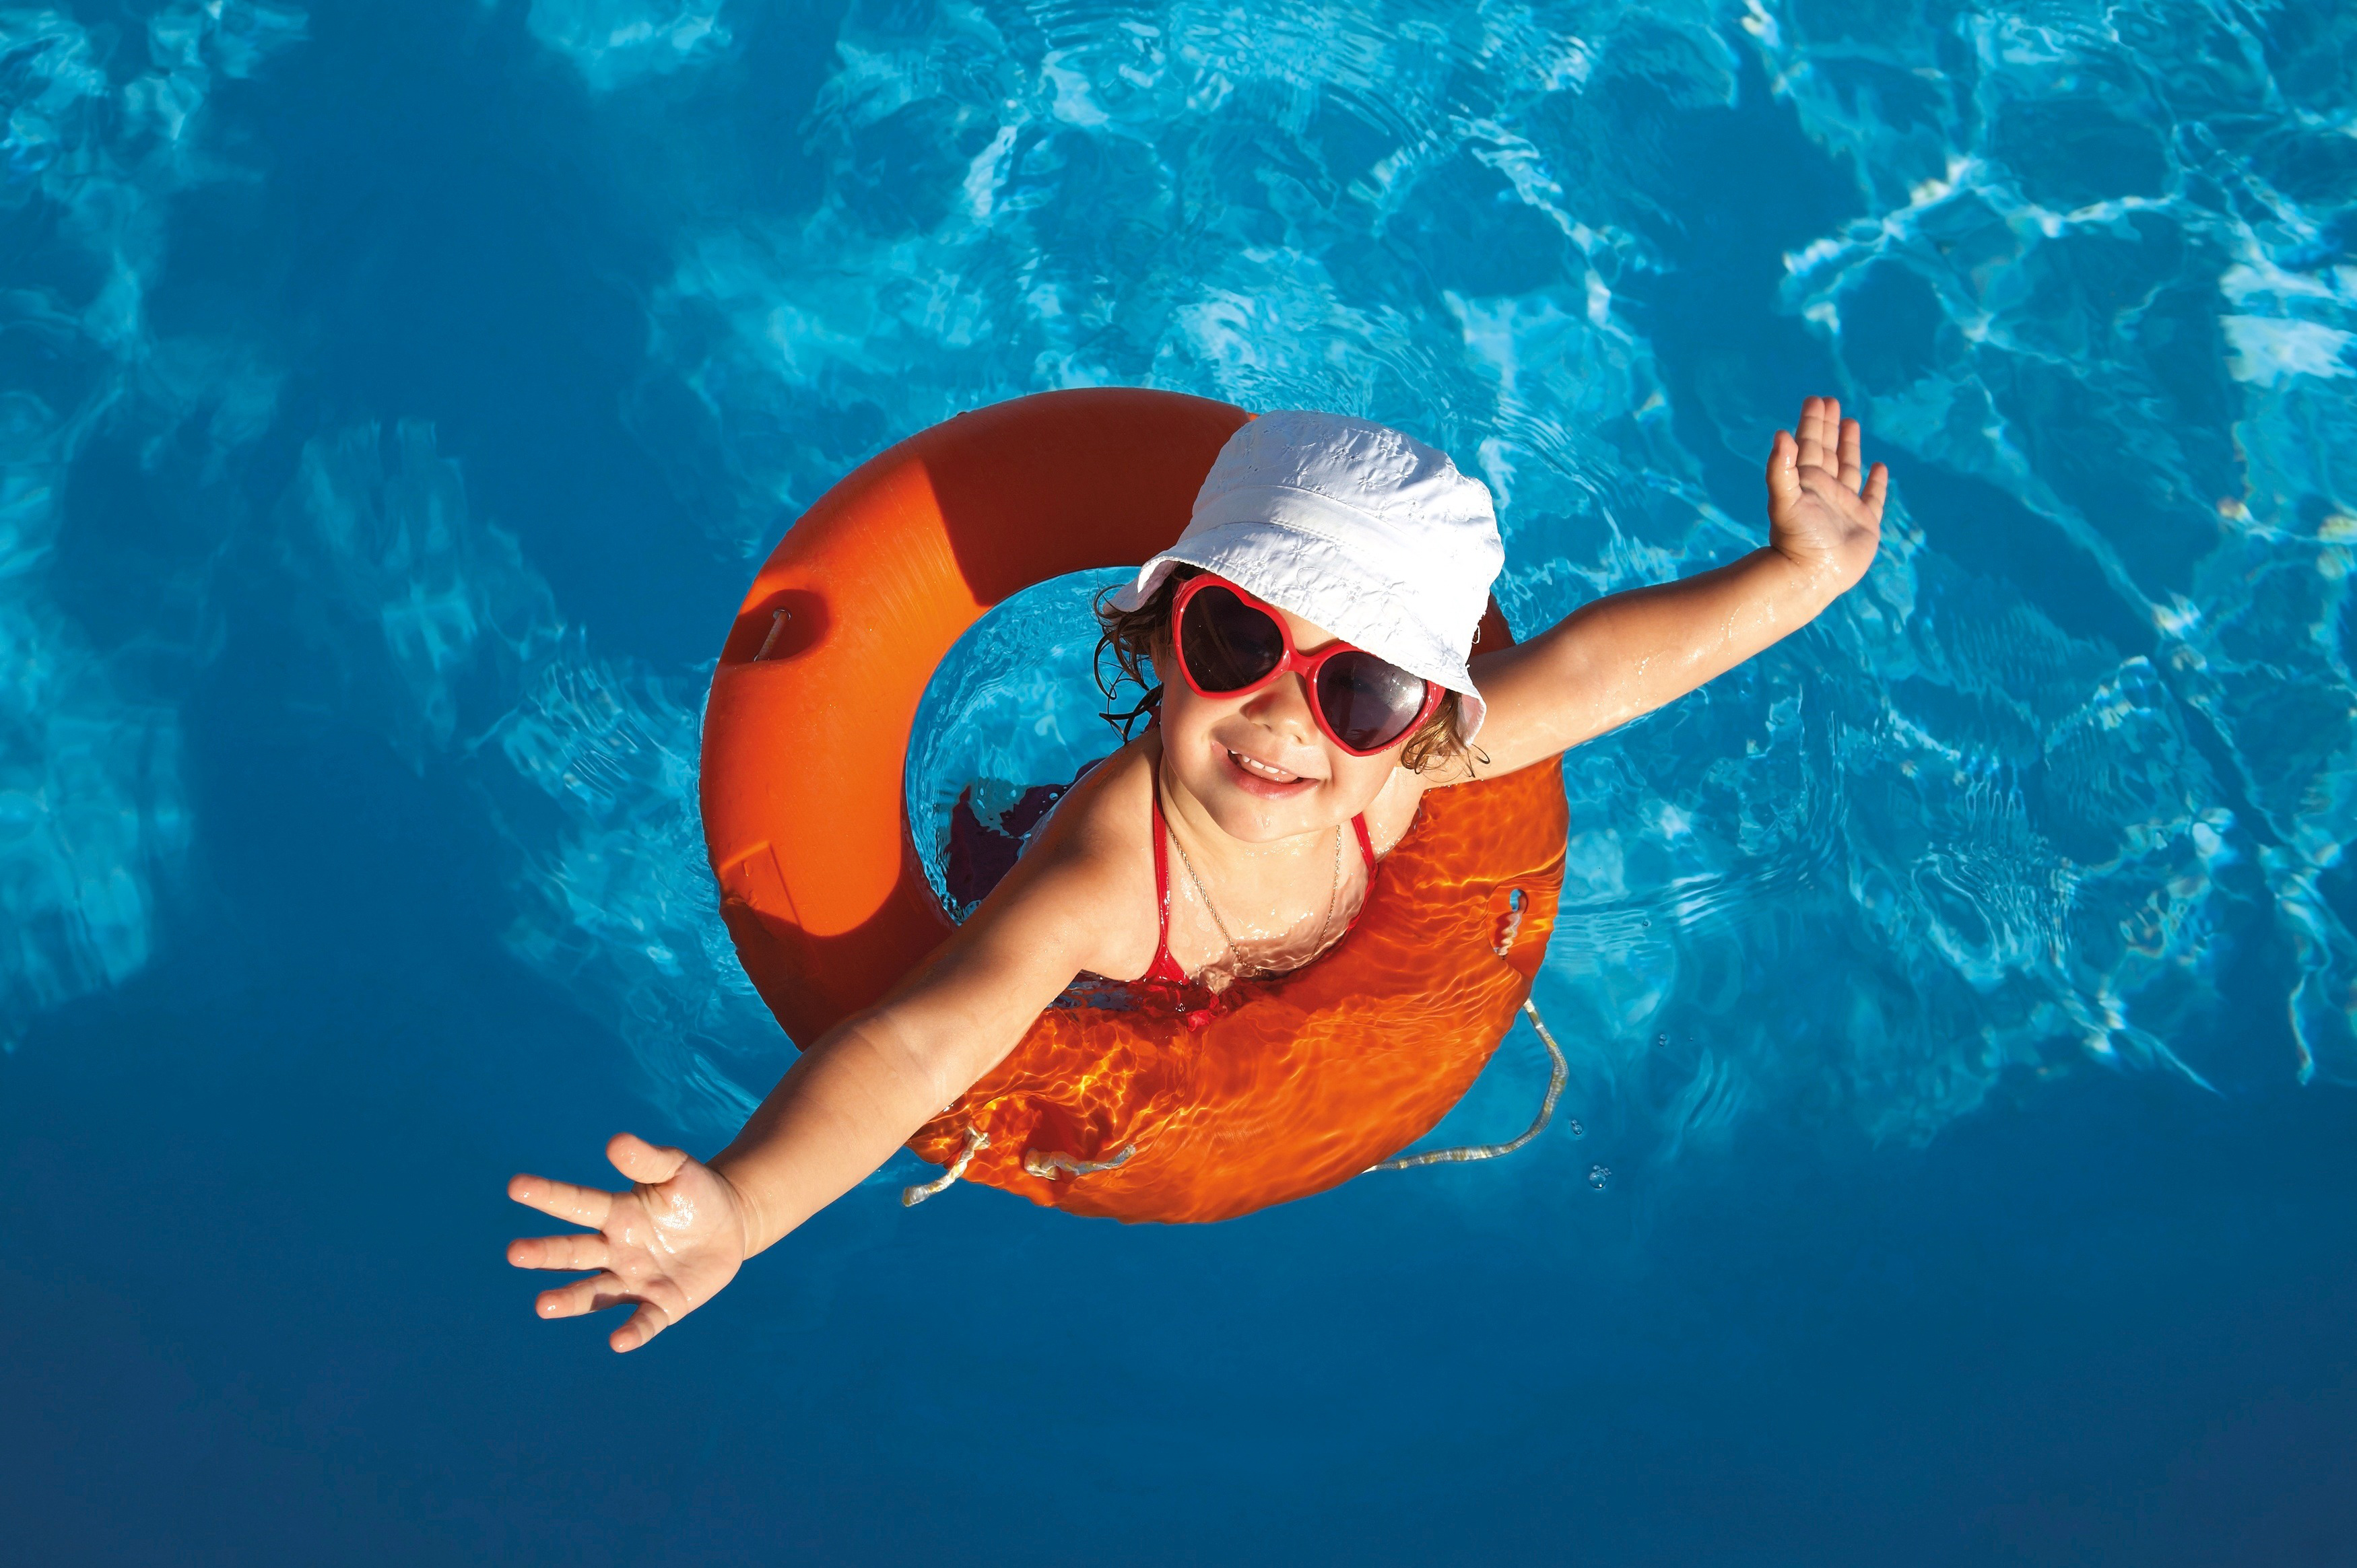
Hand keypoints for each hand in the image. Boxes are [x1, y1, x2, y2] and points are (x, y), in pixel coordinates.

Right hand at [507, 1132, 749, 1352]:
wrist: (731, 1223)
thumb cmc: (694, 1192)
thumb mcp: (676, 1169)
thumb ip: (648, 1160)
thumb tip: (615, 1142)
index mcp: (616, 1214)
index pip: (577, 1204)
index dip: (548, 1194)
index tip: (515, 1185)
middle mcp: (616, 1250)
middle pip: (575, 1253)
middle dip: (545, 1253)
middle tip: (515, 1252)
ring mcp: (635, 1280)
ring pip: (596, 1293)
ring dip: (570, 1300)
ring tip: (542, 1305)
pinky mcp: (663, 1304)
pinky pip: (645, 1321)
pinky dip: (633, 1331)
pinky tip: (618, 1342)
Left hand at [1766, 396, 1886, 596]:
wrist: (1810, 576)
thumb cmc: (1794, 540)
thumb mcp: (1784, 500)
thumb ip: (1781, 468)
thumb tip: (1781, 434)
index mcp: (1806, 482)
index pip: (1810, 444)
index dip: (1813, 422)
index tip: (1817, 399)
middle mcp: (1825, 491)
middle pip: (1829, 450)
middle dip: (1829, 427)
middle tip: (1831, 401)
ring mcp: (1845, 506)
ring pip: (1849, 468)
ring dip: (1850, 446)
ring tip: (1850, 423)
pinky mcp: (1864, 523)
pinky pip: (1873, 498)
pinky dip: (1876, 482)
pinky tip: (1879, 467)